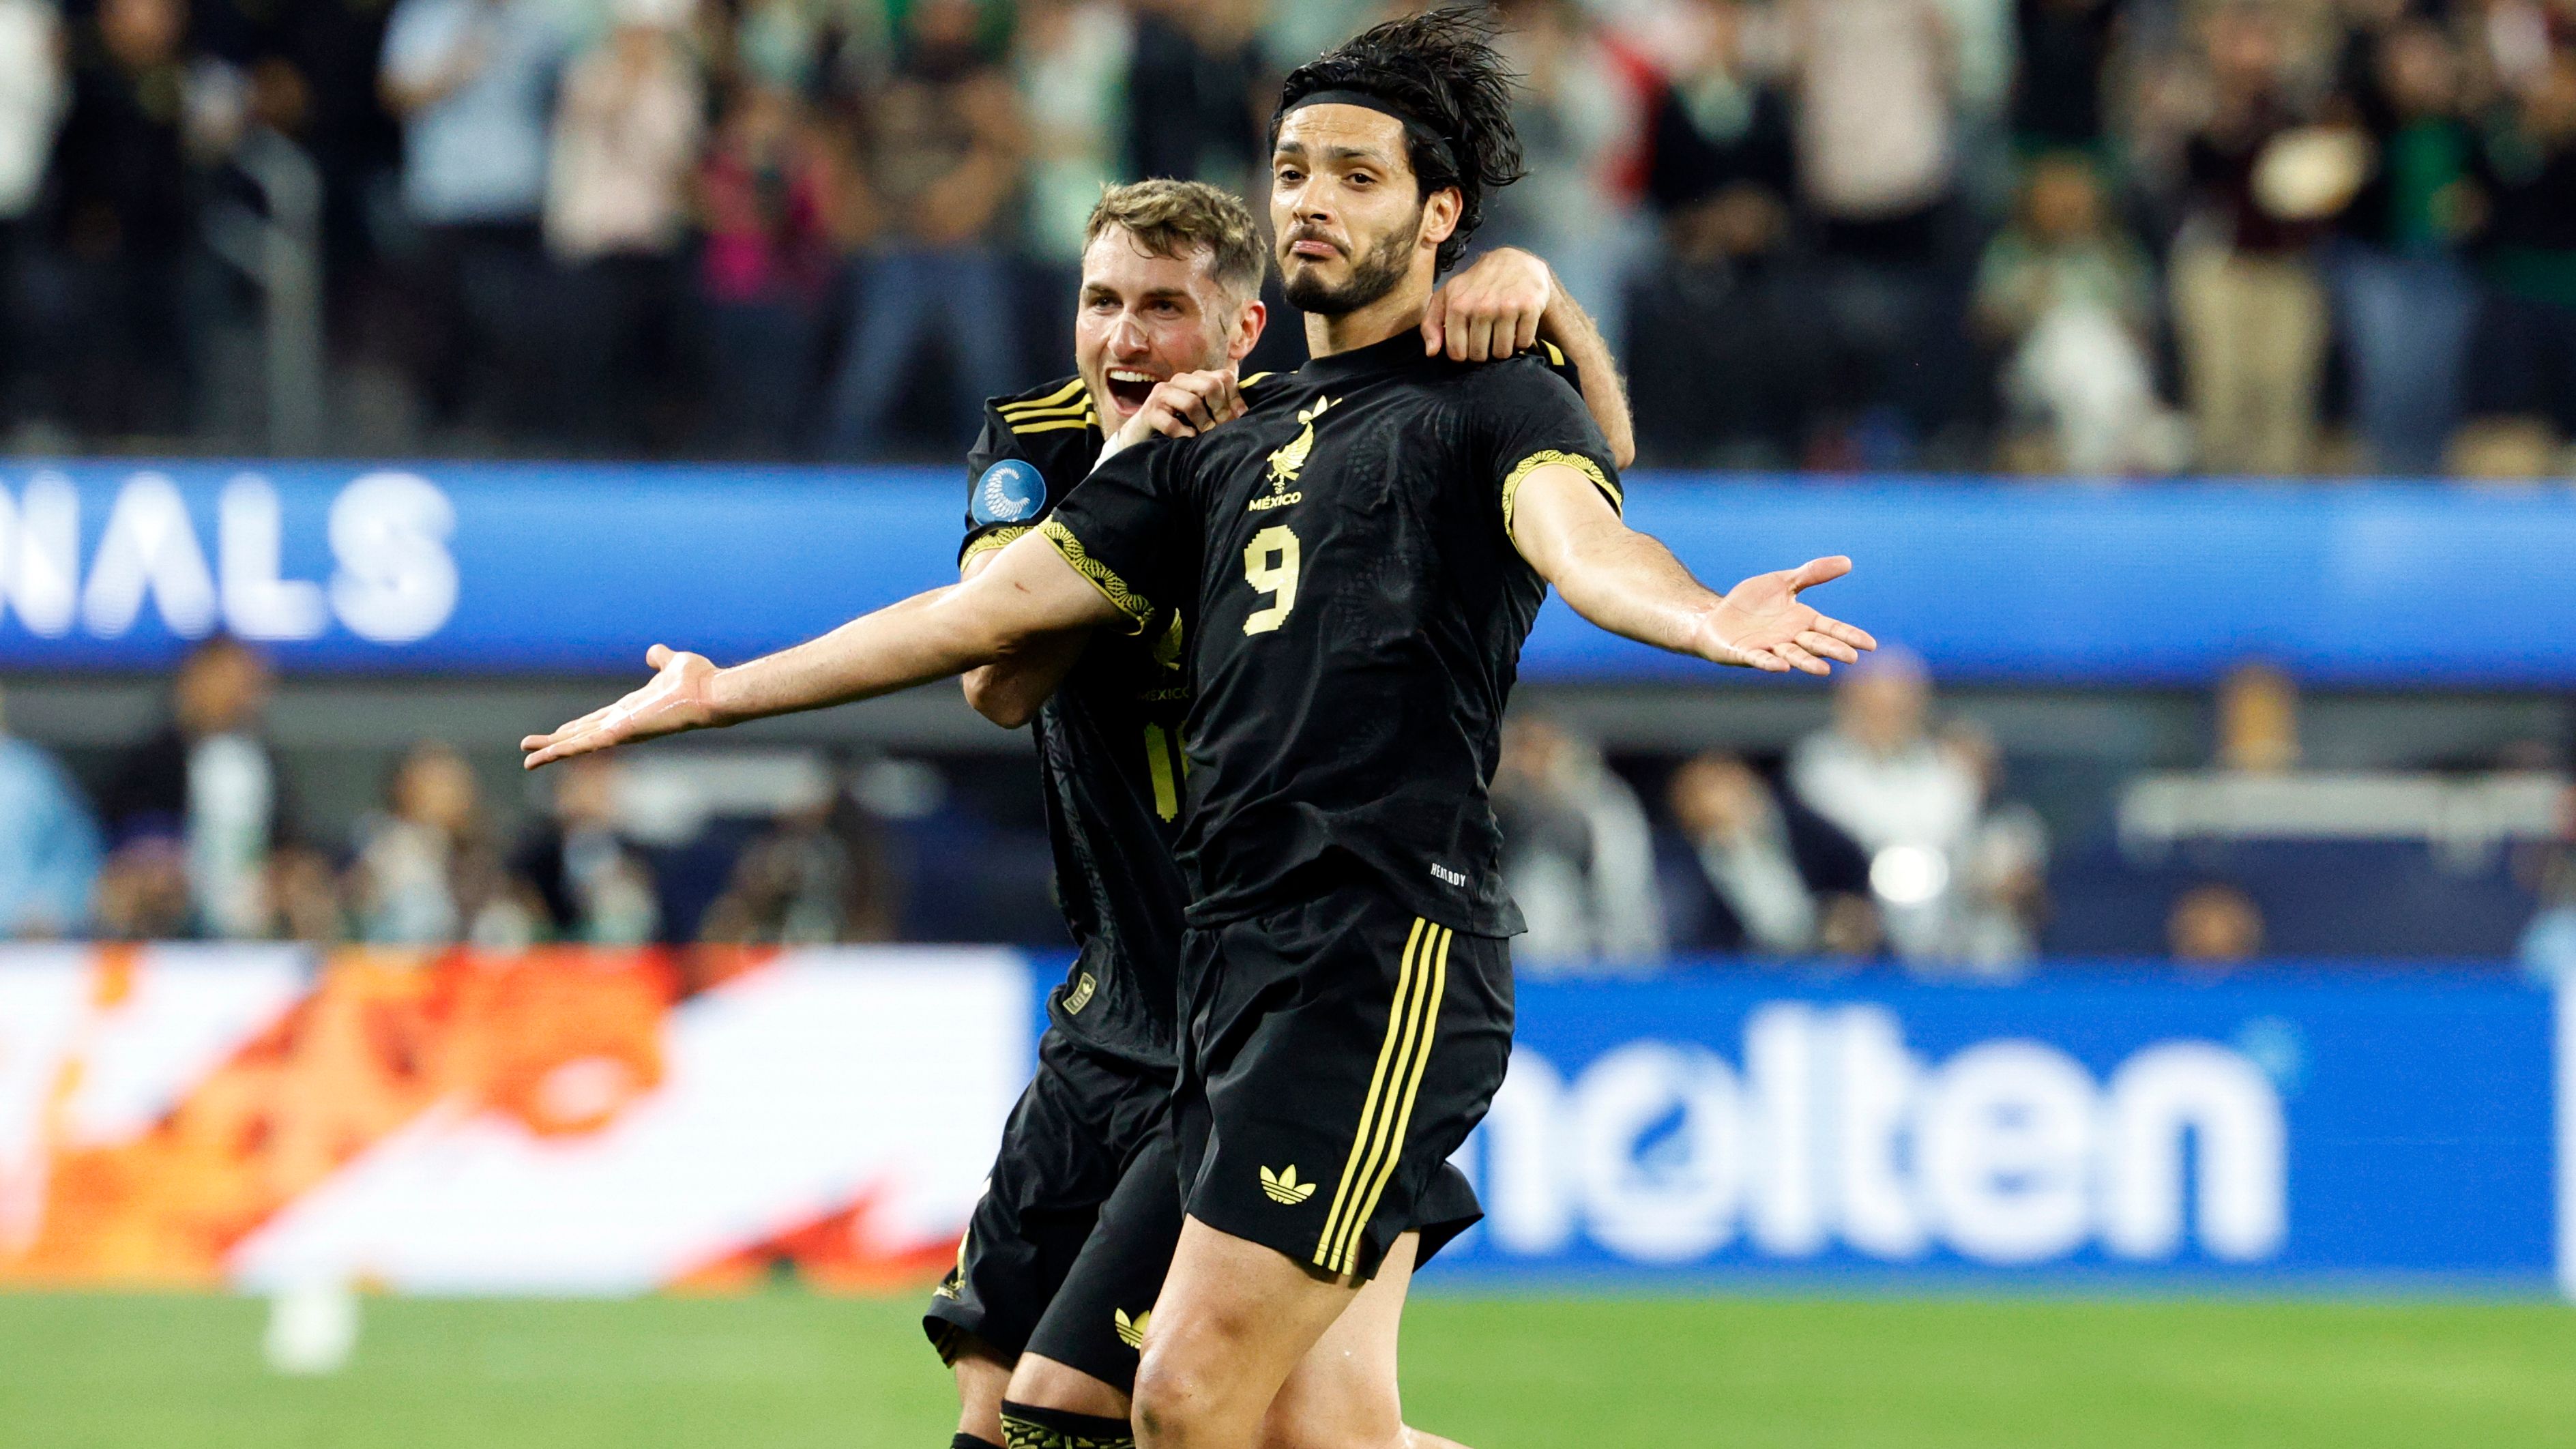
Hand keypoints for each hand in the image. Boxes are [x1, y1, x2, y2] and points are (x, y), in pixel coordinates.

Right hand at [521, 645, 719, 768]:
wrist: (710, 693)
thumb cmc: (698, 681)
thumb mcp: (672, 664)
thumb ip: (660, 659)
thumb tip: (654, 652)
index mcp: (631, 709)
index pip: (597, 720)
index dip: (576, 726)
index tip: (559, 731)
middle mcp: (623, 723)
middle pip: (581, 735)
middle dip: (556, 743)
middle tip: (531, 751)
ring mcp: (621, 730)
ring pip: (578, 744)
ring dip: (552, 751)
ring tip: (527, 759)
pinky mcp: (621, 733)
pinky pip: (586, 743)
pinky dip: (563, 750)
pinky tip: (544, 755)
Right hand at [1105, 367, 1243, 451]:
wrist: (1141, 434)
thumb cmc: (1178, 424)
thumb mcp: (1201, 412)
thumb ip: (1219, 406)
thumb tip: (1243, 414)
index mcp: (1195, 378)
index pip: (1224, 377)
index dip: (1235, 399)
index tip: (1239, 419)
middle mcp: (1179, 380)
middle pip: (1210, 386)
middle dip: (1221, 411)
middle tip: (1223, 430)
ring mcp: (1162, 394)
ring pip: (1192, 403)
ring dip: (1203, 424)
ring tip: (1205, 436)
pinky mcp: (1150, 412)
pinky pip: (1171, 423)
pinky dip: (1184, 434)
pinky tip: (1188, 440)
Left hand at [1423, 247, 1550, 360]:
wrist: (1514, 262)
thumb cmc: (1476, 285)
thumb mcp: (1447, 297)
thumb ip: (1431, 324)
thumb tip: (1431, 352)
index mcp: (1458, 304)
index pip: (1457, 353)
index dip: (1463, 353)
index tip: (1468, 342)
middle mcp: (1481, 305)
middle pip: (1480, 355)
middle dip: (1483, 351)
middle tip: (1487, 336)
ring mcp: (1507, 306)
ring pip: (1502, 352)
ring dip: (1503, 347)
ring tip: (1502, 331)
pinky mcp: (1529, 306)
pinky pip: (1524, 343)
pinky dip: (1522, 340)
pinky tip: (1517, 325)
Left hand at [1696, 557, 1877, 674]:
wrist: (1716, 616)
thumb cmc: (1753, 603)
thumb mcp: (1784, 582)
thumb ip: (1812, 574)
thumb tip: (1848, 562)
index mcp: (1801, 621)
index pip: (1831, 629)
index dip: (1849, 636)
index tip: (1871, 645)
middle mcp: (1788, 637)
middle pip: (1815, 643)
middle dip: (1832, 650)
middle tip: (1852, 658)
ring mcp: (1767, 647)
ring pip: (1791, 655)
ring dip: (1806, 662)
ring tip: (1824, 670)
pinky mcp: (1744, 653)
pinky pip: (1759, 659)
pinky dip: (1770, 663)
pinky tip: (1781, 667)